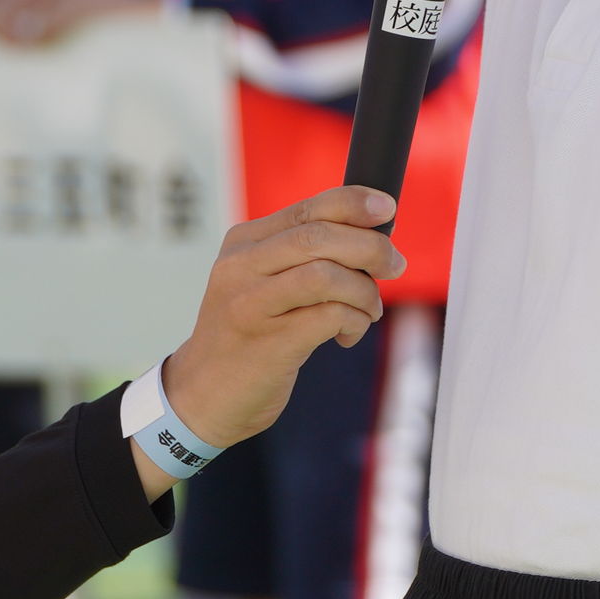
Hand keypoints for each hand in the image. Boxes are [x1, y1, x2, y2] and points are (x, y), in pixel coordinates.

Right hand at [159, 187, 401, 450]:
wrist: (205, 394)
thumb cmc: (249, 333)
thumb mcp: (263, 281)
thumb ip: (304, 253)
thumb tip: (375, 230)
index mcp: (243, 243)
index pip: (307, 209)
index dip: (354, 203)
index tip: (388, 210)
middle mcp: (241, 268)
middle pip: (319, 237)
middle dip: (371, 247)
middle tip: (394, 265)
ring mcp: (251, 306)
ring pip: (326, 275)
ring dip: (364, 291)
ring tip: (368, 310)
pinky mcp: (269, 344)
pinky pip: (330, 316)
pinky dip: (354, 321)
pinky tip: (347, 335)